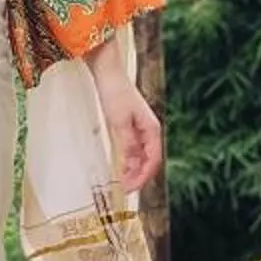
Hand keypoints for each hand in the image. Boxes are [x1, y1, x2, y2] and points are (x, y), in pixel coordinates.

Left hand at [99, 74, 162, 193]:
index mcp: (152, 129)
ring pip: (141, 156)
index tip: (129, 188)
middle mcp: (149, 130)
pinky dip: (127, 160)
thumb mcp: (118, 121)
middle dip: (138, 176)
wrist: (106, 71)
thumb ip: (126, 143)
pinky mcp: (129, 125)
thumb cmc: (114, 92)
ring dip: (133, 170)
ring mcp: (140, 128)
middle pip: (149, 160)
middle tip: (123, 189)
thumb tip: (130, 163)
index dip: (143, 177)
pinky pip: (133, 148)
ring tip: (121, 181)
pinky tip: (119, 167)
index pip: (153, 160)